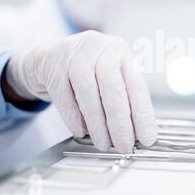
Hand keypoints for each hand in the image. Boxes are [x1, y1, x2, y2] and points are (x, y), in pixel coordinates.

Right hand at [4, 30, 156, 151]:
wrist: (47, 56)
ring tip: (104, 143)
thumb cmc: (86, 69)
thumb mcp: (109, 74)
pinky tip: (81, 132)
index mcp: (121, 53)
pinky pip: (64, 97)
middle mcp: (101, 49)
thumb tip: (135, 132)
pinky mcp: (52, 65)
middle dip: (120, 122)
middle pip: (113, 88)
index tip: (147, 137)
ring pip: (89, 93)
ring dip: (97, 125)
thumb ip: (123, 97)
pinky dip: (74, 118)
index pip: (137, 85)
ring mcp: (75, 55)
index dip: (143, 114)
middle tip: (124, 145)